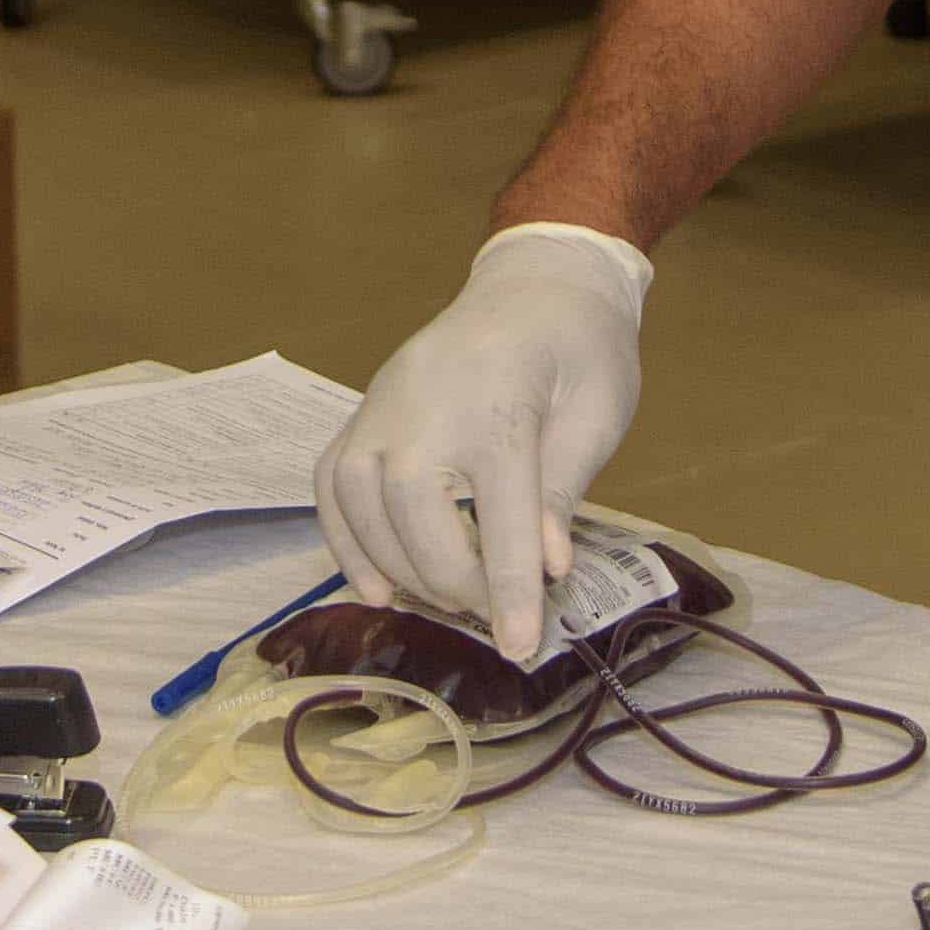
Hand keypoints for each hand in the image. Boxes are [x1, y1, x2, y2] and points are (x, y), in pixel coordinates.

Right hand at [317, 222, 651, 661]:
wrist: (537, 282)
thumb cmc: (580, 346)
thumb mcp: (598, 412)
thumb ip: (564, 490)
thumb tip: (545, 568)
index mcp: (499, 401)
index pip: (499, 517)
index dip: (510, 592)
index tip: (519, 646)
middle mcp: (424, 402)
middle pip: (415, 516)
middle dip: (452, 583)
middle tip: (493, 615)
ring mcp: (383, 403)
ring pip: (360, 503)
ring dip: (394, 567)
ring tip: (439, 603)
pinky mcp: (364, 410)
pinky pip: (331, 483)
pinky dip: (344, 539)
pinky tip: (376, 583)